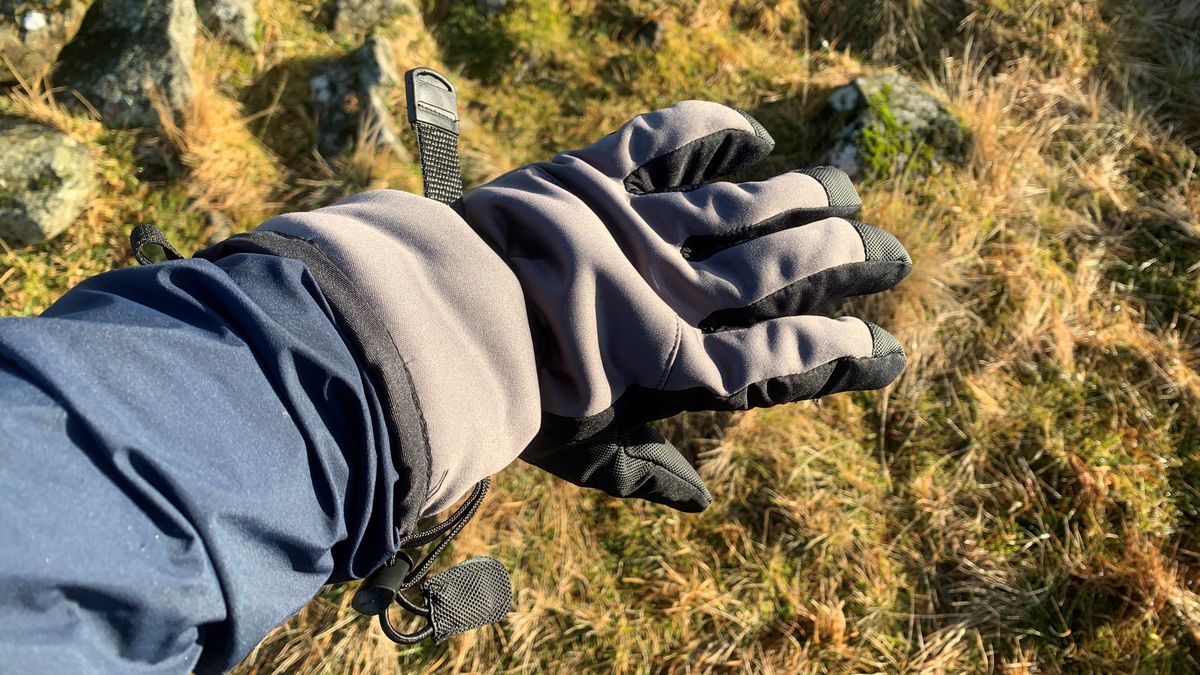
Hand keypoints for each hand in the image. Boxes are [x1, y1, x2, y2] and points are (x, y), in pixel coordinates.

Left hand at [462, 101, 910, 510]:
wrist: (445, 326)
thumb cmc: (517, 404)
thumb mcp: (585, 453)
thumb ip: (648, 473)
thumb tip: (698, 500)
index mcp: (680, 366)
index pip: (783, 357)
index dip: (842, 352)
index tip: (885, 349)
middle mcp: (677, 294)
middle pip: (782, 269)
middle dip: (844, 259)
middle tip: (882, 249)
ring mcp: (641, 230)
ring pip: (744, 205)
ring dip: (802, 196)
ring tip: (841, 192)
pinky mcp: (597, 176)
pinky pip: (669, 140)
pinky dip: (715, 130)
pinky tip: (753, 135)